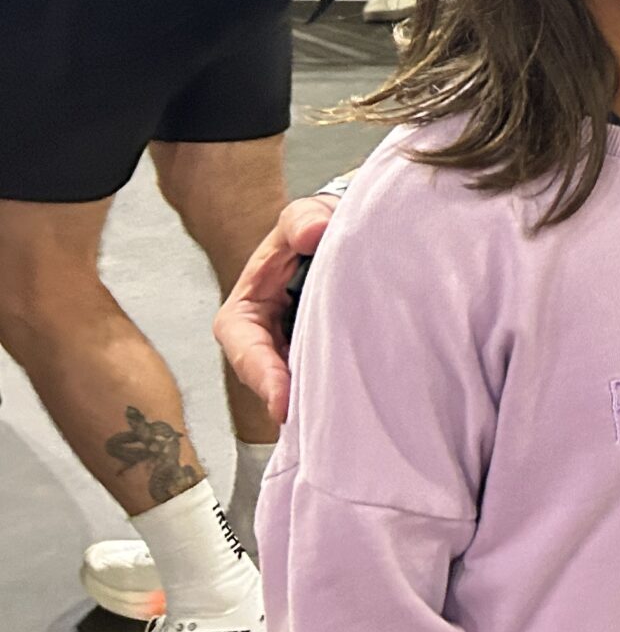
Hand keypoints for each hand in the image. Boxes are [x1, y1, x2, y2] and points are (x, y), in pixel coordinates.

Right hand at [215, 193, 341, 423]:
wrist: (348, 231)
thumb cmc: (316, 226)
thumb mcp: (304, 216)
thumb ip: (303, 220)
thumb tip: (311, 233)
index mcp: (248, 308)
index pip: (244, 345)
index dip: (260, 373)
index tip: (282, 398)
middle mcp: (267, 336)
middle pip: (271, 376)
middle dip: (291, 395)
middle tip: (317, 415)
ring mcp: (296, 347)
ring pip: (301, 380)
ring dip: (316, 394)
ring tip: (341, 411)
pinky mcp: (325, 352)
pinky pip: (328, 372)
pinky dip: (338, 382)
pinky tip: (362, 392)